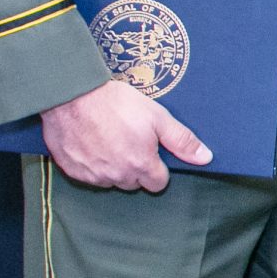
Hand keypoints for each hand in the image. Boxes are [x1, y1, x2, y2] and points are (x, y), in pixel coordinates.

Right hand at [41, 79, 210, 191]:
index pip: (158, 183)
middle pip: (133, 183)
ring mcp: (92, 174)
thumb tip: (205, 158)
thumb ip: (181, 140)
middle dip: (135, 168)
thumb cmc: (116, 103)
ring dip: (113, 167)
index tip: (151, 151)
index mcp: (140, 165)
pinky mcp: (72, 169)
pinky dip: (91, 164)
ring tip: (109, 139)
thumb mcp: (157, 117)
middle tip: (129, 141)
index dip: (158, 168)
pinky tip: (91, 142)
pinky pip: (88, 175)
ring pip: (110, 180)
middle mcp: (116, 176)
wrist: (71, 94)